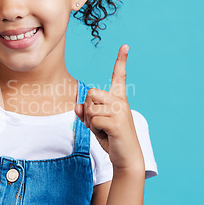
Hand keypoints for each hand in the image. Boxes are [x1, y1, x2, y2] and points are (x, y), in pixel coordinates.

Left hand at [74, 44, 143, 172]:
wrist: (126, 158)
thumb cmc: (112, 139)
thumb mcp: (96, 124)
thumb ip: (86, 113)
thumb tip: (77, 106)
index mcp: (118, 99)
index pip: (119, 77)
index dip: (121, 61)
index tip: (125, 46)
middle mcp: (121, 101)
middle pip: (91, 93)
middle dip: (87, 109)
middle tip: (96, 123)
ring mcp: (120, 111)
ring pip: (90, 107)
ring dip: (90, 121)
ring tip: (102, 130)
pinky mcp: (117, 122)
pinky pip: (93, 119)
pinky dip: (94, 129)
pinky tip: (105, 134)